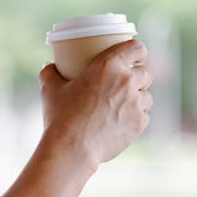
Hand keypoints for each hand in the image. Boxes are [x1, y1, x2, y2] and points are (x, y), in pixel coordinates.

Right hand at [39, 39, 153, 167]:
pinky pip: (144, 116)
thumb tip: (49, 65)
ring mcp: (136, 104)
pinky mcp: (139, 124)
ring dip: (139, 98)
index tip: (135, 56)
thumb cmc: (61, 116)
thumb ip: (50, 73)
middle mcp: (127, 81)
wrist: (72, 149)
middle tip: (127, 83)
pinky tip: (124, 121)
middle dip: (139, 76)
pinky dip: (136, 117)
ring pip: (147, 96)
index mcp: (108, 65)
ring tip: (125, 104)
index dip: (138, 51)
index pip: (136, 48)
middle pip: (145, 73)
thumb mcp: (50, 90)